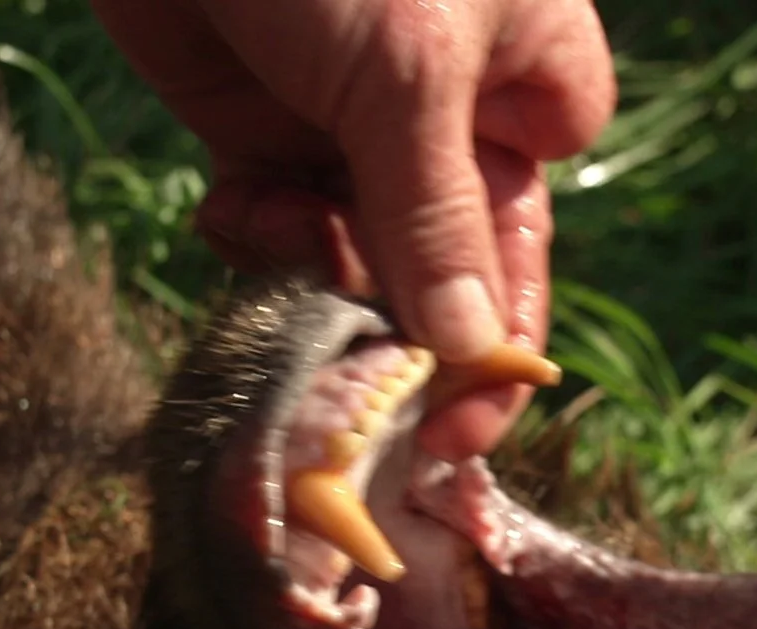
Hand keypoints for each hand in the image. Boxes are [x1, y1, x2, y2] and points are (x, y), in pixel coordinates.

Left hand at [93, 0, 614, 459]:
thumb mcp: (407, 73)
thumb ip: (438, 217)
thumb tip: (478, 351)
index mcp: (525, 88)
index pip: (527, 251)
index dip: (498, 346)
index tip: (455, 427)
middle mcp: (448, 119)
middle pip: (436, 273)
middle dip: (389, 320)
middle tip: (351, 380)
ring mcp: (350, 125)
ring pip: (349, 258)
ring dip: (311, 274)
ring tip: (276, 223)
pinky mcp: (260, 125)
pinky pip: (271, 226)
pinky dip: (251, 236)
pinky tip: (229, 204)